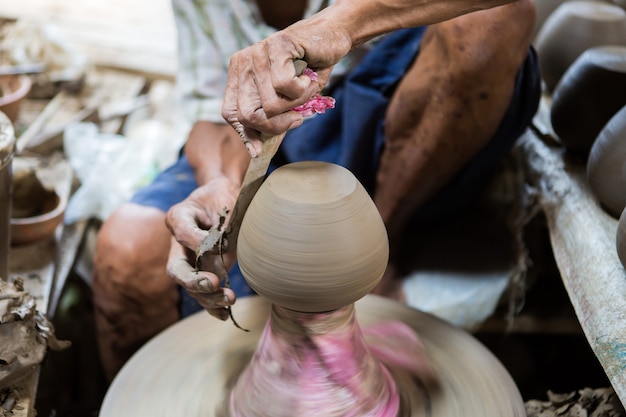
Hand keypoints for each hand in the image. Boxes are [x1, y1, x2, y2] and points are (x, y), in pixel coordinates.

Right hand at [165, 177, 239, 319]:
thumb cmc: (226, 195)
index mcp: (179, 217)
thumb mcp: (227, 200)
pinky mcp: (204, 271)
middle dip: (193, 280)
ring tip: (230, 298)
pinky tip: (224, 316)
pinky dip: (212, 307)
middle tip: (213, 283)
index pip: (182, 232)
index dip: (196, 241)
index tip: (216, 243)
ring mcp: (190, 260)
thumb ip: (224, 224)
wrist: (227, 198)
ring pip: (190, 286)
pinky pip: (202, 293)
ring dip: (208, 297)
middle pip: (177, 269)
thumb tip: (222, 250)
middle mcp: (179, 243)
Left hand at [221, 16, 350, 156]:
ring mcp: (257, 53)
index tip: (259, 149)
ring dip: (296, 104)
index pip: (230, 112)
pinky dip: (304, 90)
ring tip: (305, 89)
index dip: (245, 134)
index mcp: (239, 75)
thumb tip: (256, 152)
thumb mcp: (287, 101)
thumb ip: (270, 120)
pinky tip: (308, 77)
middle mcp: (243, 63)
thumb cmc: (309, 72)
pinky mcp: (276, 45)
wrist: (331, 38)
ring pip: (270, 105)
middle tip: (296, 118)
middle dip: (276, 125)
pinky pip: (285, 87)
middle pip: (248, 115)